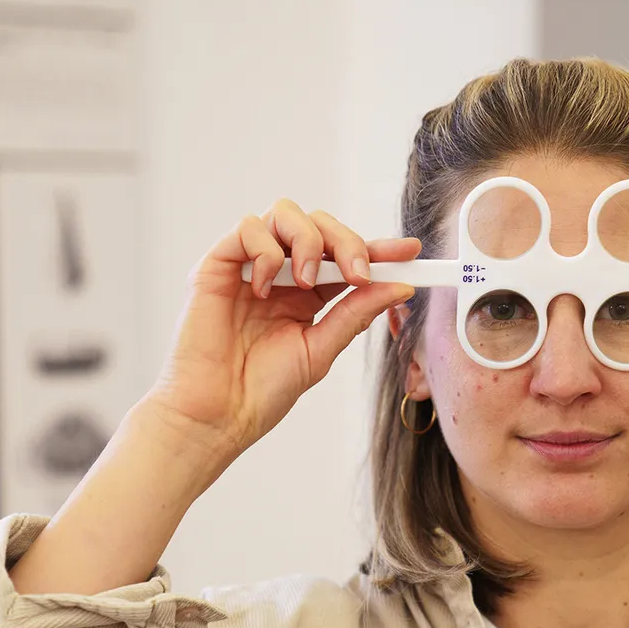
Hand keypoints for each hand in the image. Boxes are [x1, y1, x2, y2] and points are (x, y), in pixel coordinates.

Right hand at [145, 199, 419, 461]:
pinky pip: (248, 228)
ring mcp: (250, 266)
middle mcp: (281, 273)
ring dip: (308, 241)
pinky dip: (266, 251)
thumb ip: (355, 313)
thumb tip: (400, 287)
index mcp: (308, 295)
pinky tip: (266, 287)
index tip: (410, 252)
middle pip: (320, 225)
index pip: (347, 258)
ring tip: (308, 281)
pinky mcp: (218, 265)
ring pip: (285, 214)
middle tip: (358, 274)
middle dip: (347, 242)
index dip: (378, 248)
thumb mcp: (320, 349)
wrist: (218, 413)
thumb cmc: (261, 390)